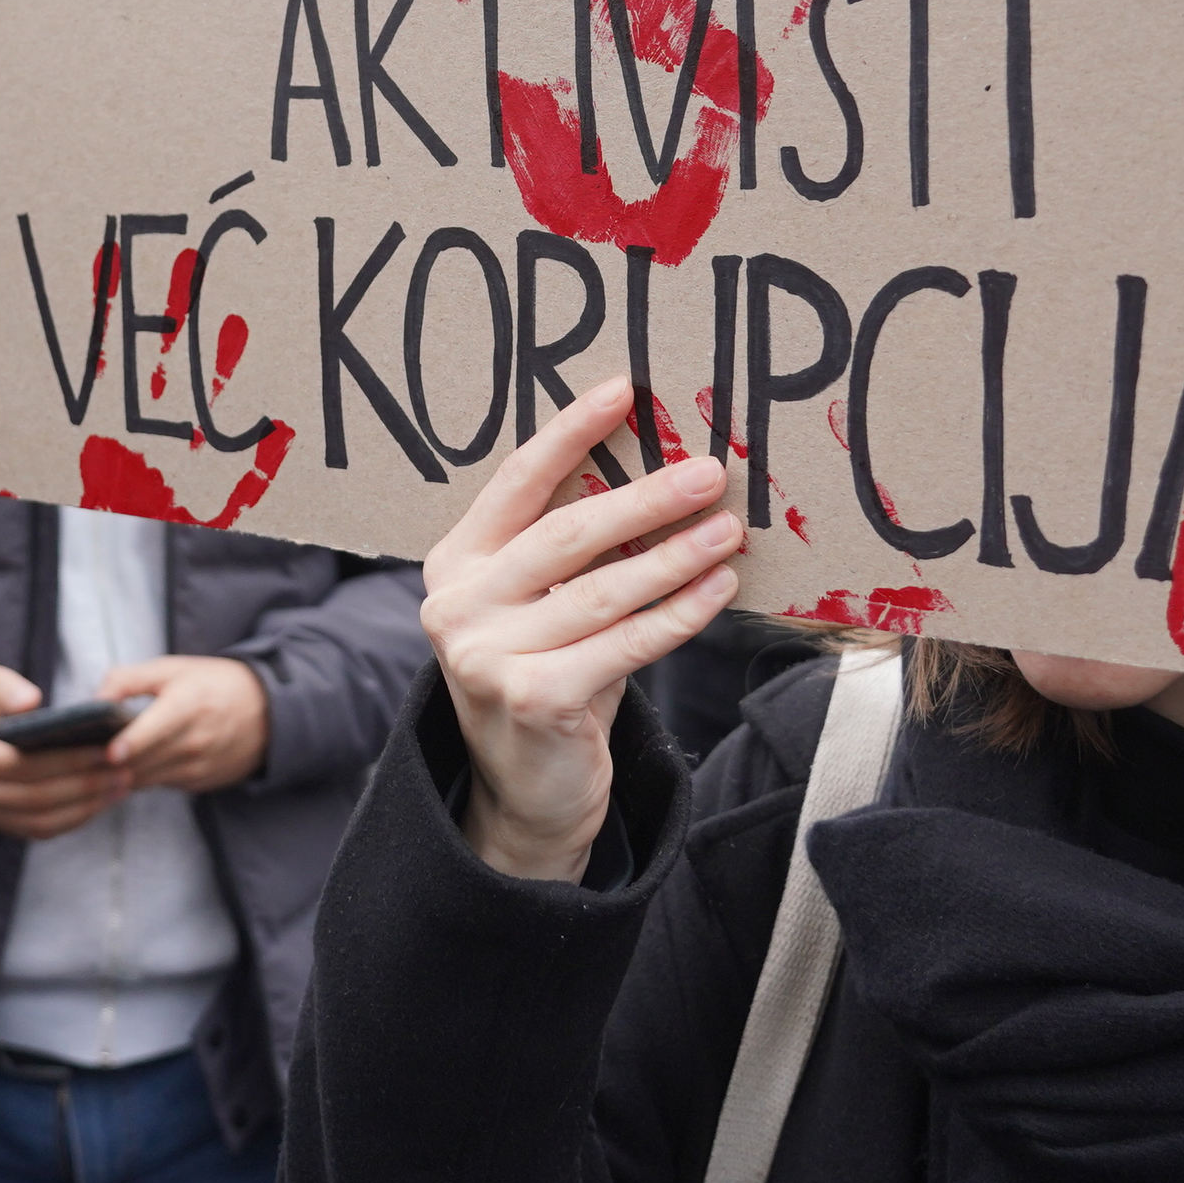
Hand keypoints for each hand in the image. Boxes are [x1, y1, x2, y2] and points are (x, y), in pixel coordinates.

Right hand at [0, 656, 132, 840]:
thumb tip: (31, 700)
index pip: (18, 765)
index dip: (64, 760)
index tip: (105, 748)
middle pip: (36, 796)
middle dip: (84, 784)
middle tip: (124, 767)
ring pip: (41, 820)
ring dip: (86, 806)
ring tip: (121, 783)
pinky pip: (40, 829)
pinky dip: (74, 818)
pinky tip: (102, 799)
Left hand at [100, 654, 268, 794]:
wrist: (265, 712)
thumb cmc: (211, 684)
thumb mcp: (171, 669)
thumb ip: (127, 680)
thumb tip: (93, 701)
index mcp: (187, 705)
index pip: (154, 732)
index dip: (130, 743)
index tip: (109, 751)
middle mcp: (194, 741)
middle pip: (142, 761)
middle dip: (108, 762)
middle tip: (80, 755)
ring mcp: (198, 767)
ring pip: (146, 779)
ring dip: (121, 773)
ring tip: (97, 762)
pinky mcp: (199, 784)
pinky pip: (159, 785)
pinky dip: (142, 778)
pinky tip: (130, 766)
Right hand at [421, 376, 737, 882]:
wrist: (526, 791)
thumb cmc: (549, 676)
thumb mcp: (544, 605)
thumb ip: (574, 549)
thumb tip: (659, 474)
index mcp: (456, 562)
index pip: (517, 482)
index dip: (570, 432)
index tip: (624, 391)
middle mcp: (458, 603)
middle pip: (566, 532)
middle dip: (646, 497)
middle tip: (708, 472)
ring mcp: (487, 654)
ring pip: (604, 589)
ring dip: (676, 555)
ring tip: (728, 528)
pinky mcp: (532, 697)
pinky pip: (626, 643)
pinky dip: (680, 613)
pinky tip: (718, 588)